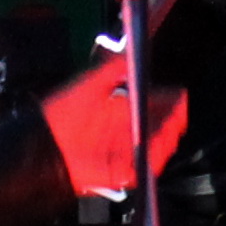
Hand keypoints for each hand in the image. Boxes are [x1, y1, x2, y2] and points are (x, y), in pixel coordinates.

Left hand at [43, 60, 190, 195]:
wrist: (46, 145)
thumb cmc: (62, 113)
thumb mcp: (88, 84)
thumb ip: (111, 68)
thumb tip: (131, 54)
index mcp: (121, 108)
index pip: (154, 103)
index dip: (170, 101)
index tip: (179, 97)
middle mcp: (125, 129)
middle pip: (161, 125)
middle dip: (172, 121)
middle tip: (176, 117)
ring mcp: (124, 150)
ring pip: (156, 146)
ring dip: (165, 140)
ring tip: (167, 132)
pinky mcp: (119, 171)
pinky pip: (143, 168)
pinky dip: (152, 160)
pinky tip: (153, 150)